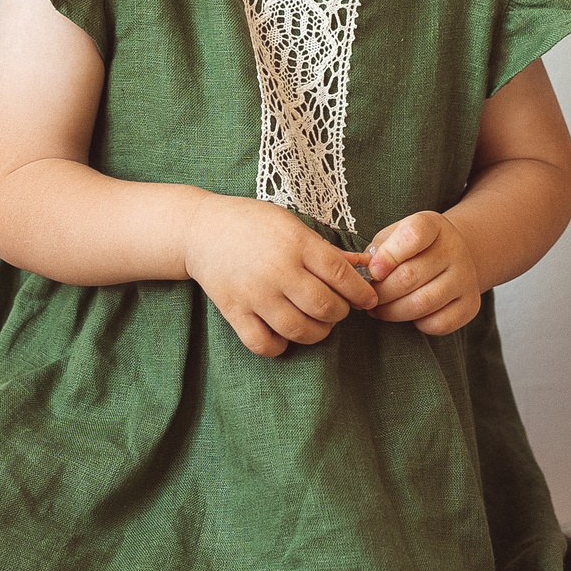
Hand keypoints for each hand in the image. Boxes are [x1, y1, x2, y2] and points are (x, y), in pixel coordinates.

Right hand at [182, 195, 378, 356]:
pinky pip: (264, 344)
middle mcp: (277, 270)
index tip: (368, 300)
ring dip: (317, 332)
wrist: (202, 229)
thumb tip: (363, 267)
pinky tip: (283, 333)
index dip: (361, 293)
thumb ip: (326, 250)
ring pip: (299, 330)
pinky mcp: (234, 311)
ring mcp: (254, 293)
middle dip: (340, 313)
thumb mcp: (292, 225)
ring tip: (316, 322)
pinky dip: (280, 346)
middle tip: (337, 308)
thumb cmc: (253, 223)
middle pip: (325, 307)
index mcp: (296, 243)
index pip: (341, 276)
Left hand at [363, 211, 483, 335]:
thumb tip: (360, 275)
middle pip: (410, 276)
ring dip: (392, 312)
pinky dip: (416, 324)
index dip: (388, 256)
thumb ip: (375, 253)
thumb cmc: (411, 249)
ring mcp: (466, 278)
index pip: (412, 235)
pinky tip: (407, 314)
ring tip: (378, 310)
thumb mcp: (393, 237)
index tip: (372, 272)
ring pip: (422, 304)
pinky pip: (438, 324)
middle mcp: (455, 249)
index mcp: (433, 225)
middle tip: (367, 298)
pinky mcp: (471, 305)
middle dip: (380, 293)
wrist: (452, 257)